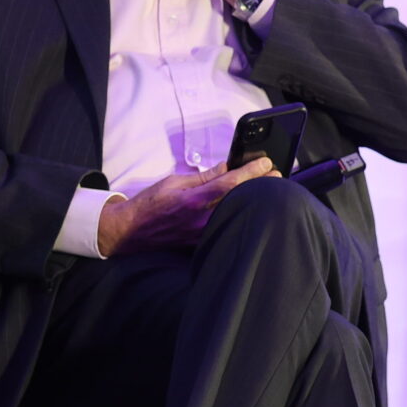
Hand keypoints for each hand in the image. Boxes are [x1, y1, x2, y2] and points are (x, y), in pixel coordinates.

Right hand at [97, 158, 275, 254]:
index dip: (251, 171)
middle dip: (260, 185)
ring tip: (266, 189)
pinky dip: (239, 215)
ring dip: (252, 200)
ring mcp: (203, 234)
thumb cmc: (148, 204)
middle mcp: (201, 218)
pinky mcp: (201, 243)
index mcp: (193, 199)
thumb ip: (202, 177)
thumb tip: (226, 167)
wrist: (129, 231)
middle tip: (277, 174)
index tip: (266, 163)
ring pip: (236, 214)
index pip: (230, 183)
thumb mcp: (173, 182)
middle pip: (240, 200)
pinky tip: (247, 208)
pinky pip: (226, 227)